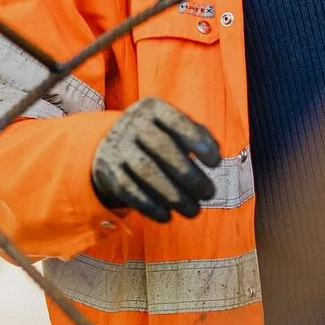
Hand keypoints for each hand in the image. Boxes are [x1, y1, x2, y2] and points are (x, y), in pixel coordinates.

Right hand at [91, 98, 220, 222]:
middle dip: (189, 175)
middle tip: (209, 194)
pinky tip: (167, 216)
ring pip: (146, 170)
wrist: (109, 143)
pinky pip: (128, 189)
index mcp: (153, 108)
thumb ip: (199, 135)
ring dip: (172, 194)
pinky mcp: (108, 169)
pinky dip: (149, 205)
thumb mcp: (174, 128)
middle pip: (163, 148)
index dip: (198, 142)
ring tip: (193, 211)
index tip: (216, 164)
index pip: (177, 122)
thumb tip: (215, 152)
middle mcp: (133, 123)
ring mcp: (117, 145)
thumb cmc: (157, 136)